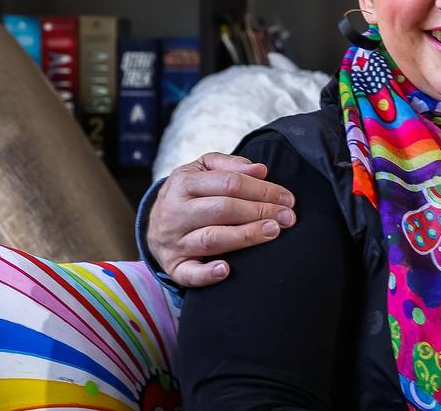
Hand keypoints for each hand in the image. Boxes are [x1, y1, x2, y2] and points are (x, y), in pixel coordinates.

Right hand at [147, 152, 295, 287]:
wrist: (152, 224)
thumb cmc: (188, 194)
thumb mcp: (200, 170)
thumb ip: (229, 165)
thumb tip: (261, 170)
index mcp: (184, 183)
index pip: (229, 183)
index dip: (262, 189)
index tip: (287, 198)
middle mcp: (176, 211)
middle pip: (223, 209)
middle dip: (260, 211)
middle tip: (288, 217)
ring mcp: (173, 240)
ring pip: (211, 239)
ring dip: (245, 236)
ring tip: (272, 232)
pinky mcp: (173, 266)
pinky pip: (188, 274)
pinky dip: (207, 274)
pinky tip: (226, 270)